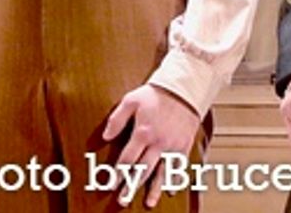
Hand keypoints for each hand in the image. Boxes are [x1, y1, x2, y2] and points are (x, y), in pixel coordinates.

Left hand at [101, 84, 200, 208]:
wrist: (182, 90)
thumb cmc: (154, 94)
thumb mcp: (130, 100)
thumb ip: (116, 119)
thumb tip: (105, 137)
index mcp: (143, 132)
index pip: (127, 159)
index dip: (118, 173)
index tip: (110, 184)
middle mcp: (158, 143)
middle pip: (143, 170)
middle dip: (131, 187)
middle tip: (122, 201)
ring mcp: (172, 146)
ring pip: (162, 173)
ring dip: (155, 190)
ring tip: (148, 203)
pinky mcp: (184, 146)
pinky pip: (179, 167)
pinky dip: (176, 180)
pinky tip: (171, 190)